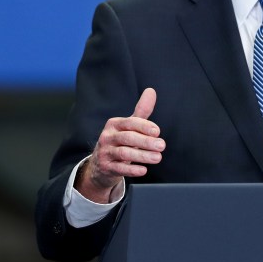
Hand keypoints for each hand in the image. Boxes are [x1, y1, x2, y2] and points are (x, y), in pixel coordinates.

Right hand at [75, 88, 163, 202]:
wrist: (100, 165)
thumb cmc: (119, 142)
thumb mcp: (129, 127)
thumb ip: (141, 111)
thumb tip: (151, 91)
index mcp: (114, 124)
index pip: (129, 123)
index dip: (144, 126)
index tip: (157, 131)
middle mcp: (107, 137)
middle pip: (127, 138)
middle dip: (145, 142)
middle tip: (162, 145)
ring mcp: (105, 153)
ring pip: (124, 153)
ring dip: (142, 156)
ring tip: (157, 158)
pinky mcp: (106, 168)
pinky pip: (119, 169)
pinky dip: (131, 170)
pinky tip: (143, 170)